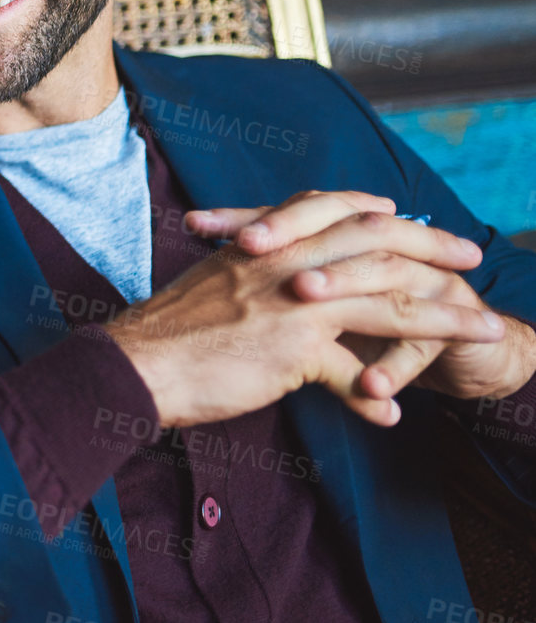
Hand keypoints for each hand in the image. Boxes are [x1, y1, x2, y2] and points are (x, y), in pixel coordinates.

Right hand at [107, 190, 502, 428]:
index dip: (377, 212)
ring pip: (389, 301)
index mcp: (262, 240)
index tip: (409, 218)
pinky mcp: (295, 349)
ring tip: (484, 328)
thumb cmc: (165, 330)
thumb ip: (250, 272)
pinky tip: (391, 415)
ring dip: (446, 317)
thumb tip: (274, 275)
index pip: (333, 207)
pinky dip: (376, 398)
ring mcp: (293, 303)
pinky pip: (355, 373)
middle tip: (471, 257)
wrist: (136, 362)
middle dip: (433, 248)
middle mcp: (283, 260)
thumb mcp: (213, 283)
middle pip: (377, 243)